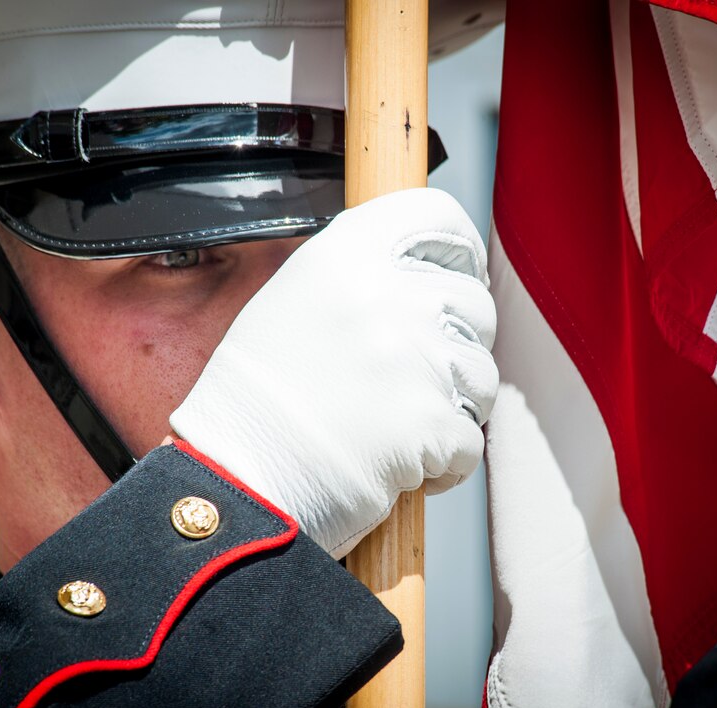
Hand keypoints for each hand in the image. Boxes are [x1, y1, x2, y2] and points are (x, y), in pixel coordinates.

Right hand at [170, 188, 497, 557]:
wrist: (236, 481)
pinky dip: (442, 461)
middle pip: (472, 304)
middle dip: (455, 344)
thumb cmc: (253, 402)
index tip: (458, 275)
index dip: (457, 249)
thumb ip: (359, 279)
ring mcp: (415, 359)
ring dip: (451, 406)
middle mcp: (386, 295)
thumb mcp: (291, 304)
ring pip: (480, 375)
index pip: (435, 217)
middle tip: (409, 378)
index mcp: (344, 256)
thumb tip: (422, 278)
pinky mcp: (433, 423)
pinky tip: (395, 464)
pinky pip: (469, 439)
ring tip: (394, 425)